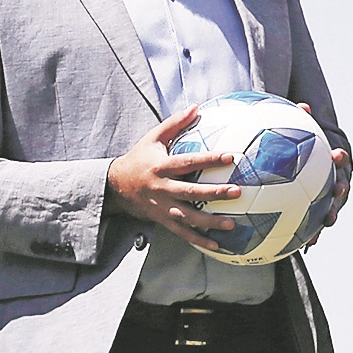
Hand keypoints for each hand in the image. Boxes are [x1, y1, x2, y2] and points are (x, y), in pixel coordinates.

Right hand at [105, 107, 242, 251]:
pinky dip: (199, 240)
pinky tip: (217, 245)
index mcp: (162, 167)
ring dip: (210, 222)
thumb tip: (196, 107)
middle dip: (214, 193)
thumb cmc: (139, 159)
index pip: (188, 162)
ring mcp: (162, 207)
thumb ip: (175, 124)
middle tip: (237, 191)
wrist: (115, 187)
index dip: (209, 159)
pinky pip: (182, 232)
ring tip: (232, 224)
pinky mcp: (163, 220)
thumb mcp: (153, 138)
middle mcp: (163, 189)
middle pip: (191, 192)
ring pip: (188, 217)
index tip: (230, 156)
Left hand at [296, 102, 350, 247]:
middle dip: (339, 195)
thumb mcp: (308, 131)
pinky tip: (304, 245)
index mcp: (339, 160)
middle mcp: (342, 177)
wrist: (324, 156)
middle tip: (334, 200)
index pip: (342, 157)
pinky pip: (320, 219)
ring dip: (327, 219)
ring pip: (334, 207)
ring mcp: (336, 193)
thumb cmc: (311, 141)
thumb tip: (302, 105)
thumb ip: (304, 120)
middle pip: (344, 185)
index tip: (337, 155)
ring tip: (318, 232)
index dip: (341, 157)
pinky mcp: (326, 206)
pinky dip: (313, 231)